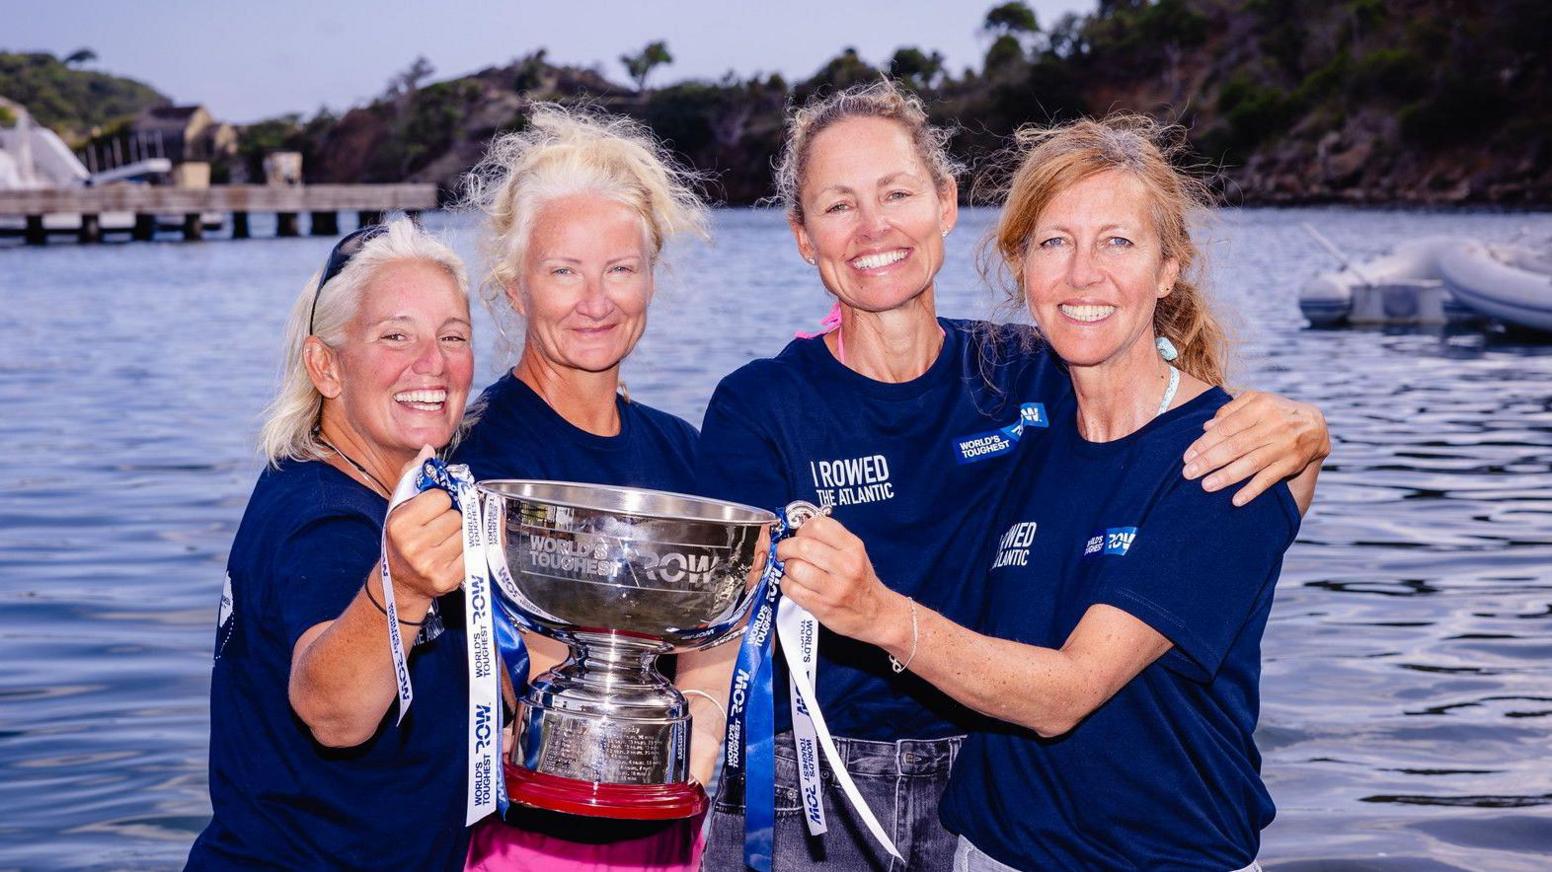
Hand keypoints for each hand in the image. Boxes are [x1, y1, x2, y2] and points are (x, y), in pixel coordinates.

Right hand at [382, 449, 463, 604]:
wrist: (399, 582)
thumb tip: (428, 449)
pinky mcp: (447, 579)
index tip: (432, 510)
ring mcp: (430, 565)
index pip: (441, 497)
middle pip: (456, 516)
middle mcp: (413, 546)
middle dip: (452, 518)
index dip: (440, 501)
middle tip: (439, 528)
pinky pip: (473, 553)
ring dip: (462, 534)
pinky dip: (468, 551)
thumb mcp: (399, 506)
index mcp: (400, 523)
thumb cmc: (402, 539)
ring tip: (445, 541)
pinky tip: (453, 554)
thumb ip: (413, 476)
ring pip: (467, 534)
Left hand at [776, 516, 902, 644]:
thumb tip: (799, 529)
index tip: (799, 535)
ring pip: (794, 568)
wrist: (876, 613)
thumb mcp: (855, 554)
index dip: (801, 529)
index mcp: (853, 548)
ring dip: (787, 568)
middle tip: (784, 552)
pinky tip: (795, 585)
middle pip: (802, 546)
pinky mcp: (822, 606)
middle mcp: (845, 566)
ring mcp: (834, 588)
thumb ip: (830, 539)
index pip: (818, 526)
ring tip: (793, 570)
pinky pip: (791, 589)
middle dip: (785, 548)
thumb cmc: (861, 581)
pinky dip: (787, 585)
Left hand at [1183, 391, 1330, 506]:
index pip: (1227, 427)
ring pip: (1251, 463)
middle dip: (1209, 461)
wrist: (1315, 426)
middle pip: (1236, 446)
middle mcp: (1273, 425)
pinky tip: (1236, 500)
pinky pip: (1270, 479)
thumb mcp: (1255, 401)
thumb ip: (1230, 411)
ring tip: (1206, 486)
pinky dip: (1253, 490)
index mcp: (1260, 406)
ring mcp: (1284, 445)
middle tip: (1188, 473)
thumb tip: (1206, 426)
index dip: (1205, 442)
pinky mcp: (1292, 463)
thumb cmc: (1275, 412)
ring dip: (1227, 476)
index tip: (1187, 456)